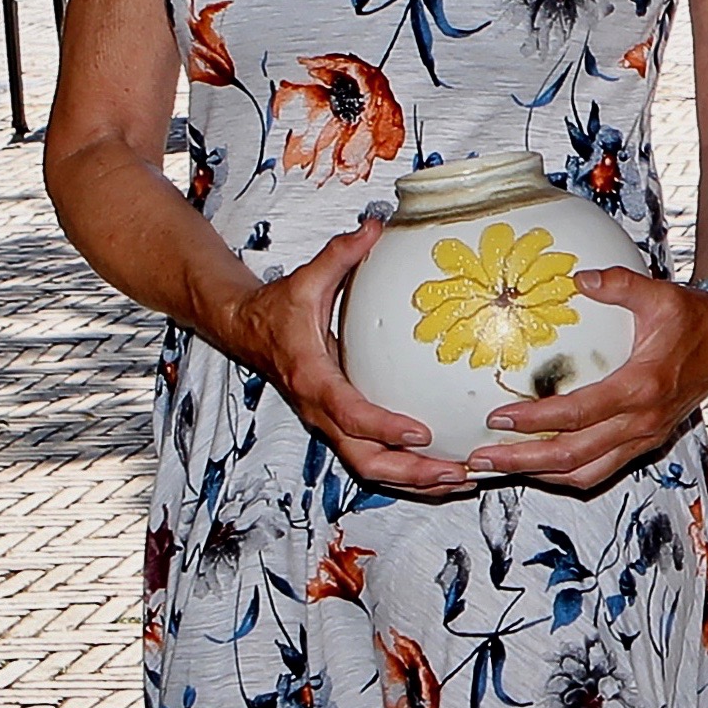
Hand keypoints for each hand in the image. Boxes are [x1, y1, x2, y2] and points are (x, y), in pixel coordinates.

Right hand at [225, 221, 494, 498]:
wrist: (246, 331)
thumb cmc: (277, 309)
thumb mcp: (304, 279)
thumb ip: (339, 255)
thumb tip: (374, 227)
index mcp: (312, 377)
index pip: (350, 413)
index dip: (385, 427)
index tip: (422, 432)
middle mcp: (320, 409)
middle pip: (364, 460)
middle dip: (411, 473)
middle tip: (456, 471)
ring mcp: (329, 423)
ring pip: (370, 469)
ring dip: (416, 480)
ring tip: (462, 478)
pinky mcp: (339, 427)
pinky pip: (372, 459)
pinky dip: (407, 471)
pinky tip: (443, 470)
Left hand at [460, 268, 707, 496]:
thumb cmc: (692, 318)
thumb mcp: (659, 294)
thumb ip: (619, 284)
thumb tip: (579, 278)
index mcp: (643, 388)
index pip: (579, 414)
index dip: (536, 420)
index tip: (498, 416)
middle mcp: (643, 422)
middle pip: (574, 456)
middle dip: (523, 461)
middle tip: (481, 459)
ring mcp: (645, 438)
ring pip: (586, 474)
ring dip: (540, 475)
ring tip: (500, 469)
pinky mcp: (645, 443)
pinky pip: (600, 471)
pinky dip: (566, 474)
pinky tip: (537, 466)